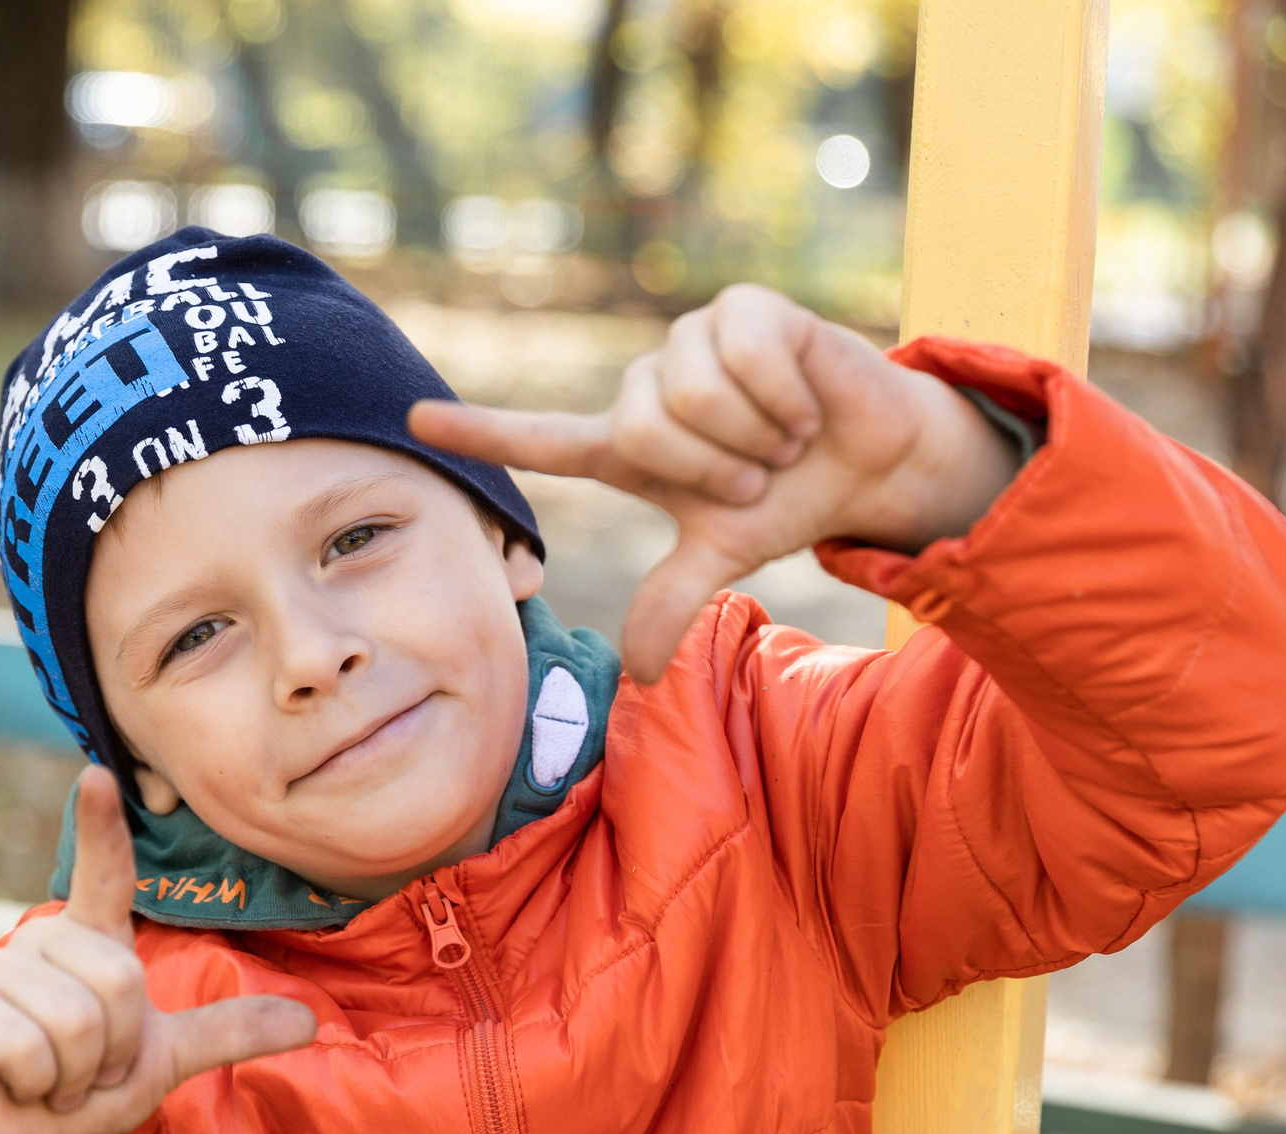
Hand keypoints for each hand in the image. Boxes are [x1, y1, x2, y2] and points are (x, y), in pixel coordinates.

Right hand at [0, 767, 316, 1133]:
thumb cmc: (91, 1087)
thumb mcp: (167, 1056)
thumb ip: (228, 1030)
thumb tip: (311, 1021)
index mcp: (92, 940)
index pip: (103, 874)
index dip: (101, 828)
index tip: (97, 775)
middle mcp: (43, 943)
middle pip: (120, 981)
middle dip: (120, 1048)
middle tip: (92, 1068)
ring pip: (79, 1020)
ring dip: (80, 1074)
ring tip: (58, 1079)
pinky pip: (32, 1051)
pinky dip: (42, 1086)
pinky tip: (23, 1087)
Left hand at [409, 283, 1018, 681]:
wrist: (872, 458)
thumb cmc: (790, 498)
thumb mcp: (723, 555)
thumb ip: (672, 599)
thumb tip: (639, 673)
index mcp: (631, 448)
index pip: (542, 441)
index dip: (482, 431)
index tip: (413, 418)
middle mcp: (650, 389)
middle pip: (640, 430)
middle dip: (711, 467)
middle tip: (756, 473)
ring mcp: (692, 342)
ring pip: (690, 392)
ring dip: (751, 432)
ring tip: (783, 436)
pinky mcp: (742, 308)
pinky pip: (743, 352)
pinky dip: (783, 395)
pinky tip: (805, 402)